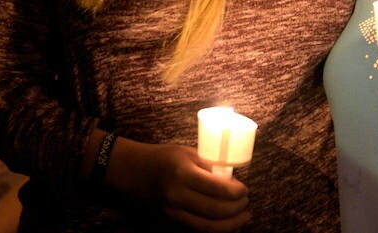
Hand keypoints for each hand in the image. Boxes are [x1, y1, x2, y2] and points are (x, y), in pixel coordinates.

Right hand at [109, 138, 250, 231]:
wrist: (131, 171)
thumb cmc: (162, 157)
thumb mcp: (186, 153)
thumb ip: (208, 165)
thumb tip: (231, 177)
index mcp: (183, 173)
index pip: (217, 188)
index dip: (236, 192)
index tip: (245, 189)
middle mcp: (177, 196)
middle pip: (215, 210)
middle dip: (237, 209)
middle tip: (246, 202)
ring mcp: (172, 212)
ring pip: (207, 227)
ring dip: (230, 224)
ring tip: (244, 217)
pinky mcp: (170, 220)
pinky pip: (197, 229)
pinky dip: (215, 229)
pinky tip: (227, 223)